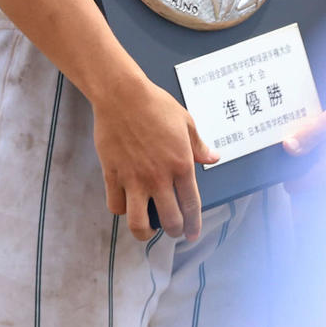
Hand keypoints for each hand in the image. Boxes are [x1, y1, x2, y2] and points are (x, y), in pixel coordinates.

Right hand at [92, 75, 217, 241]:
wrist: (120, 93)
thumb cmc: (153, 103)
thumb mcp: (185, 121)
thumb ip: (199, 145)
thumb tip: (213, 158)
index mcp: (181, 165)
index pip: (192, 207)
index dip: (194, 225)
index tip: (192, 233)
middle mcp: (158, 177)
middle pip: (170, 222)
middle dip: (174, 230)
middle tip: (171, 227)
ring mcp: (134, 178)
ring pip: (139, 223)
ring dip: (145, 231)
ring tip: (147, 227)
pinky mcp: (112, 174)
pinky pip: (115, 204)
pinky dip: (120, 208)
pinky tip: (125, 203)